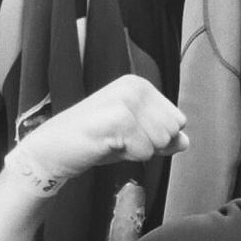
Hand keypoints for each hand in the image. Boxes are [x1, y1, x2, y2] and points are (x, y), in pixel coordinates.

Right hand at [17, 76, 186, 180]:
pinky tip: (106, 145)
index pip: (178, 122)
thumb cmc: (95, 141)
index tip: (129, 134)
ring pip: (161, 141)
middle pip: (173, 132)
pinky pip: (145, 150)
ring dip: (138, 150)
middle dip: (150, 144)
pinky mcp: (119, 118)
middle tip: (119, 139)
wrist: (54, 149)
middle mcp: (135, 86)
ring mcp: (126, 100)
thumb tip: (186, 141)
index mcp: (141, 85)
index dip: (157, 137)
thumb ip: (164, 138)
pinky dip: (128, 155)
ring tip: (112, 141)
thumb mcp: (137, 138)